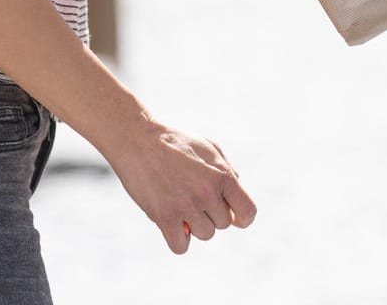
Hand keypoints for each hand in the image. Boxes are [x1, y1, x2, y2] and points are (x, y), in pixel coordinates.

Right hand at [107, 121, 256, 254]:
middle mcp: (207, 192)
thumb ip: (226, 170)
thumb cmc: (175, 143)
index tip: (234, 217)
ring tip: (181, 205)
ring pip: (204, 234)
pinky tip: (172, 225)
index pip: (248, 211)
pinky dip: (178, 240)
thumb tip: (237, 192)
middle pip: (223, 224)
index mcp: (222, 175)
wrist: (138, 140)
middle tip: (193, 198)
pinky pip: (181, 246)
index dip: (242, 218)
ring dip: (194, 225)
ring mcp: (186, 205)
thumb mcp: (209, 147)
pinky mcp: (164, 216)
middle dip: (211, 214)